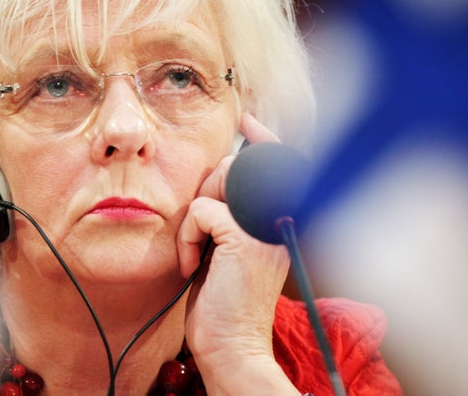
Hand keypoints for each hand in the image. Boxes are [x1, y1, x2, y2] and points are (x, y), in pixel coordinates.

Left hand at [176, 114, 299, 393]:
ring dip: (194, 215)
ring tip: (194, 252)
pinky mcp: (244, 240)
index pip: (279, 164)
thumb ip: (229, 215)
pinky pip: (201, 209)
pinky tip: (189, 264)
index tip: (248, 120)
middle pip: (236, 167)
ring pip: (219, 181)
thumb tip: (215, 177)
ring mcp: (266, 228)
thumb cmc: (222, 302)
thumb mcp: (228, 250)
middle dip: (206, 189)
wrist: (230, 347)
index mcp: (281, 222)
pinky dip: (186, 235)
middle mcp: (281, 220)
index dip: (264, 139)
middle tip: (196, 233)